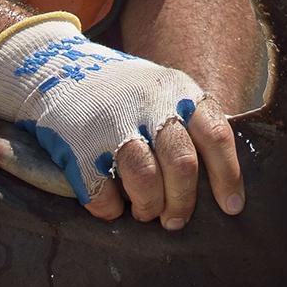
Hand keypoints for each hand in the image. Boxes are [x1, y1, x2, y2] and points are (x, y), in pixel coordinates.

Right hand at [0, 14, 243, 228]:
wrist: (54, 67)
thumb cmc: (123, 94)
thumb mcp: (163, 91)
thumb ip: (190, 125)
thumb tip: (220, 184)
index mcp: (178, 90)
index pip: (216, 136)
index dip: (228, 177)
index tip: (231, 208)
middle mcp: (149, 104)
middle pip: (182, 165)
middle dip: (182, 202)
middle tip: (175, 220)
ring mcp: (112, 122)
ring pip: (145, 180)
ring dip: (149, 206)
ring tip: (145, 211)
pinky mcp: (79, 145)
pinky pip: (104, 194)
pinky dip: (111, 208)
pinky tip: (113, 203)